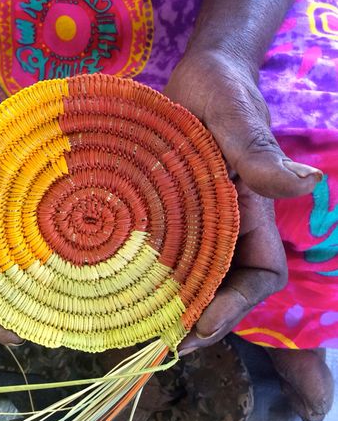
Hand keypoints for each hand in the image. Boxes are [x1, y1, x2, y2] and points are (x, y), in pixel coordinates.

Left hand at [164, 48, 321, 352]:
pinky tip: (116, 287)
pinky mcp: (164, 213)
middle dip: (196, 320)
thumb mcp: (237, 116)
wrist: (196, 78)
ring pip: (188, 277)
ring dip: (167, 305)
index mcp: (252, 212)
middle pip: (220, 289)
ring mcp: (193, 222)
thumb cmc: (223, 91)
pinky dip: (144, 275)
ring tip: (134, 328)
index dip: (237, 306)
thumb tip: (305, 184)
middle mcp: (225, 226)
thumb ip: (259, 151)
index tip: (202, 325)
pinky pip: (159, 252)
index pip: (260, 275)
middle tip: (160, 342)